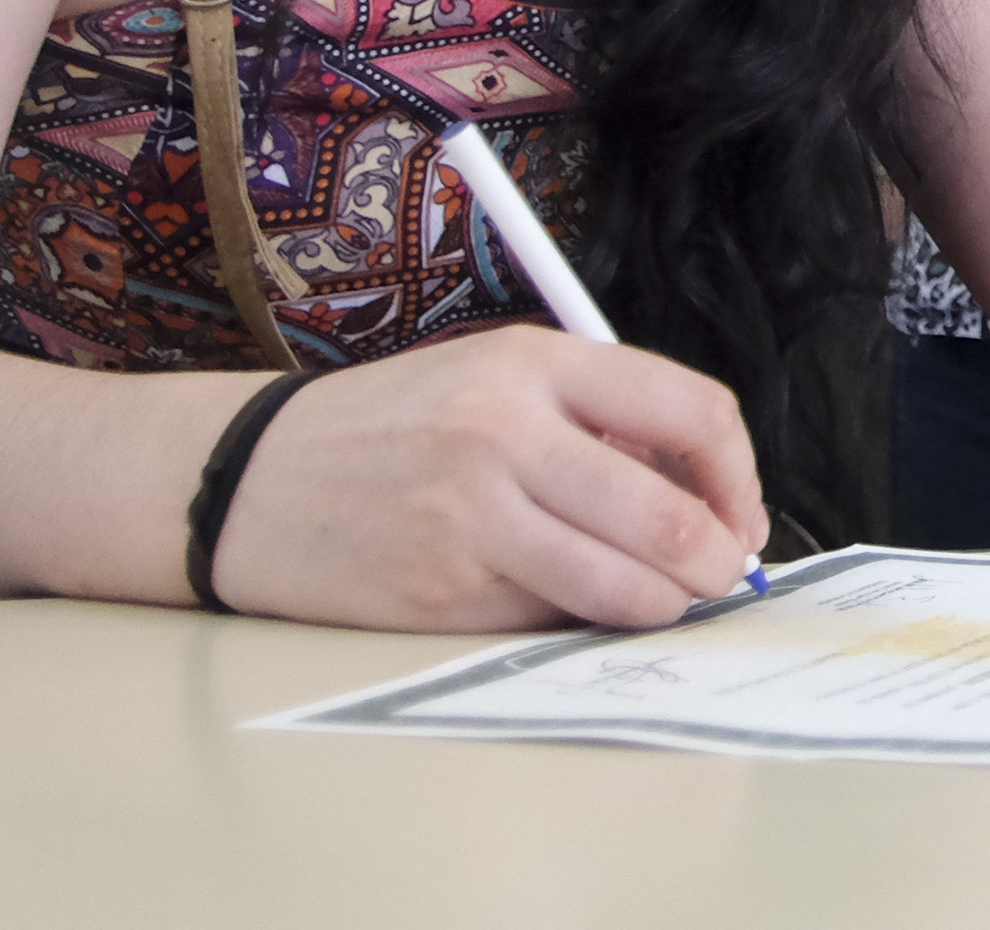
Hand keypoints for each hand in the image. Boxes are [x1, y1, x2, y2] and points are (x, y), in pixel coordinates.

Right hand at [204, 323, 768, 632]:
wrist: (247, 478)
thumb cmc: (391, 426)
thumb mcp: (495, 379)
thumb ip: (596, 419)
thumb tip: (706, 495)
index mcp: (535, 365)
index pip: (692, 412)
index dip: (738, 476)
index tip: (742, 513)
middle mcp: (506, 435)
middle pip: (670, 517)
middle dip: (717, 563)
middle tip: (722, 578)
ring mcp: (471, 521)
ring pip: (624, 587)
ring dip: (665, 606)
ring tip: (663, 601)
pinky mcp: (441, 597)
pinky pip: (552, 623)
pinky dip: (579, 623)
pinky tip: (566, 603)